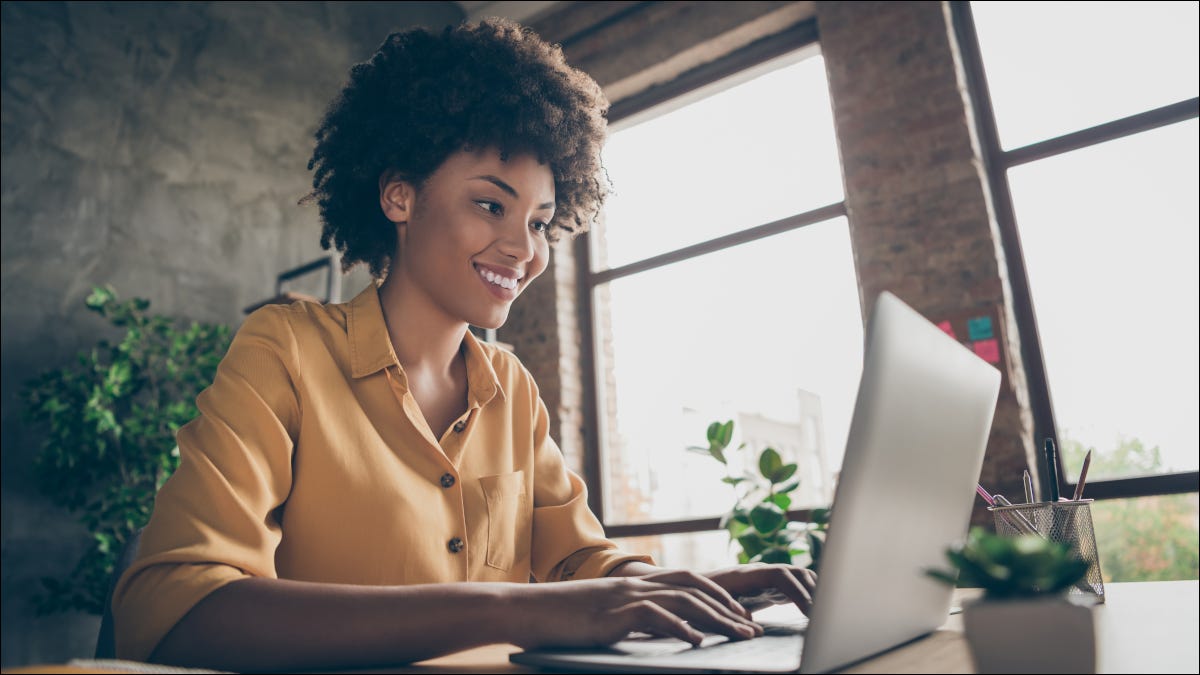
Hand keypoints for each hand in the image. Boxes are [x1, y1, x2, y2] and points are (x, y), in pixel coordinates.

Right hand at [512, 571, 763, 648]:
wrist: (529, 609)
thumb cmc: (562, 616)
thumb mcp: (604, 614)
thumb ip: (631, 617)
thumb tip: (656, 631)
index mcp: (636, 583)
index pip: (689, 580)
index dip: (718, 594)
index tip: (741, 614)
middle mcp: (636, 584)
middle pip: (695, 590)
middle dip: (729, 609)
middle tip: (753, 629)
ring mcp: (626, 597)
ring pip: (684, 602)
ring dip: (717, 620)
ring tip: (739, 637)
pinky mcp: (614, 614)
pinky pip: (655, 618)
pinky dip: (680, 628)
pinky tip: (697, 642)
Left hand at [705, 563, 816, 613]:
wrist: (691, 590)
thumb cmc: (698, 600)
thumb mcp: (711, 607)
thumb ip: (729, 612)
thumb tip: (747, 619)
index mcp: (746, 575)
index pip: (780, 574)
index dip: (797, 591)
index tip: (810, 611)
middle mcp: (759, 572)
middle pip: (795, 572)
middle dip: (813, 591)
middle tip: (824, 615)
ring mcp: (766, 578)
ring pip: (798, 576)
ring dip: (814, 591)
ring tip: (824, 613)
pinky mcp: (769, 587)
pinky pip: (795, 585)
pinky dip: (809, 594)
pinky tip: (815, 611)